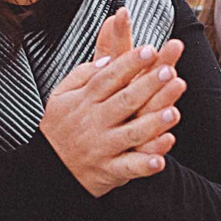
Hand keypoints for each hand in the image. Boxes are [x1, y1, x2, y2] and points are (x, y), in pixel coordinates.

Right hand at [41, 9, 184, 197]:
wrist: (47, 170)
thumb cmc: (59, 129)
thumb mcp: (61, 96)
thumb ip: (83, 75)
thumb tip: (107, 59)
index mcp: (85, 100)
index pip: (110, 77)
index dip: (130, 63)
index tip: (149, 50)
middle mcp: (95, 122)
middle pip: (125, 100)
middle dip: (148, 86)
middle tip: (168, 71)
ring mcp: (103, 147)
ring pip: (132, 133)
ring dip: (153, 124)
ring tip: (172, 112)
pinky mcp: (109, 170)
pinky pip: (129, 167)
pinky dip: (145, 165)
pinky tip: (160, 159)